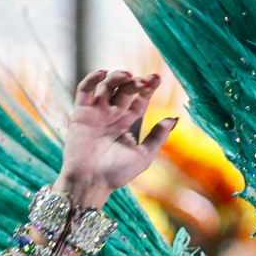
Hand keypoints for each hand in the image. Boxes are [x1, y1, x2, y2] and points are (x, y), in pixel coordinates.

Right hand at [57, 69, 177, 207]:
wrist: (90, 182)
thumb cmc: (117, 173)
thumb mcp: (143, 155)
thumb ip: (158, 136)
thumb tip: (175, 118)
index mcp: (129, 123)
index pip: (140, 99)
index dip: (148, 87)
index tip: (157, 78)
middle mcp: (113, 114)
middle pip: (125, 89)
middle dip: (135, 82)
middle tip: (144, 81)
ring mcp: (97, 112)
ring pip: (106, 86)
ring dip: (117, 77)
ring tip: (127, 76)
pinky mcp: (80, 112)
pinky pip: (84, 90)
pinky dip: (92, 79)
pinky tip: (103, 73)